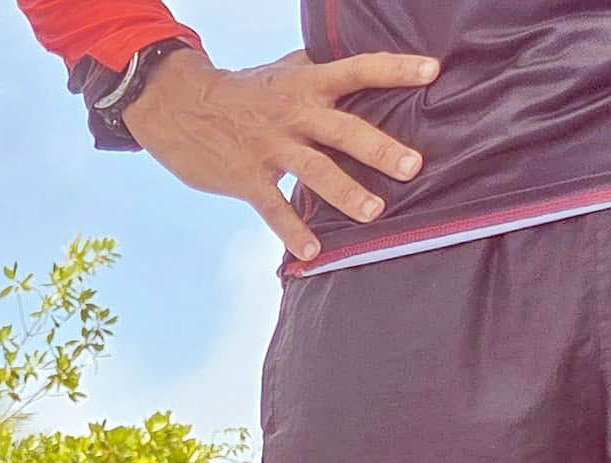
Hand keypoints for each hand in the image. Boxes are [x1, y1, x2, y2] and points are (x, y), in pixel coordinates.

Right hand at [125, 47, 440, 261]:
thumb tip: (351, 64)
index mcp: (306, 82)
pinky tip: (313, 250)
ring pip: (315, 171)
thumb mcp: (280, 69)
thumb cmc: (238, 89)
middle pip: (344, 130)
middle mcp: (293, 114)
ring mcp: (270, 148)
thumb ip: (316, 70)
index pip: (358, 69)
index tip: (431, 72)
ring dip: (346, 193)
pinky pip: (274, 208)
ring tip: (374, 212)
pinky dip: (293, 230)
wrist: (178, 106)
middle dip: (380, 149)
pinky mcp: (246, 178)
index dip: (396, 69)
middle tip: (413, 167)